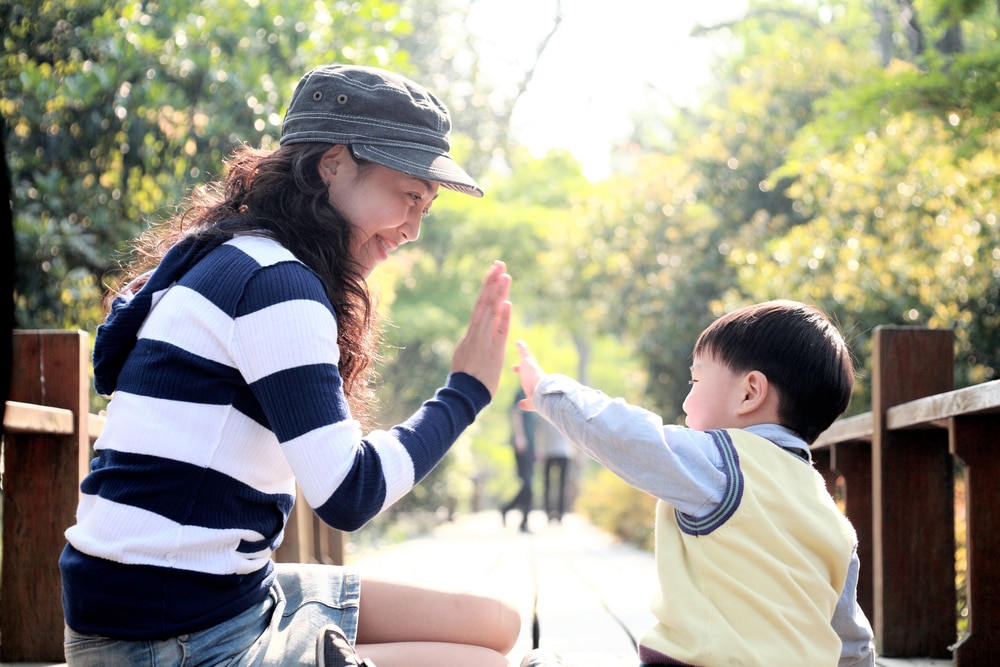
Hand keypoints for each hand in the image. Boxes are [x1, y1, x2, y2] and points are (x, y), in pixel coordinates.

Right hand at [450, 261, 511, 396]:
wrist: (464, 394)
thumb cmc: (466, 379)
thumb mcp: (465, 355)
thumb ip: (472, 341)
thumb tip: (474, 333)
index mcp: (471, 333)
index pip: (481, 305)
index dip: (487, 288)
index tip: (493, 272)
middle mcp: (477, 333)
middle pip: (486, 303)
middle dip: (493, 283)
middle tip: (499, 264)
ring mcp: (484, 341)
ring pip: (492, 313)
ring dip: (499, 294)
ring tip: (505, 276)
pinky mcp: (493, 352)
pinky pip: (499, 332)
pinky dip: (503, 317)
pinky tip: (507, 303)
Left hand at [513, 339, 546, 410]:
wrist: (542, 393)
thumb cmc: (538, 400)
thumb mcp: (530, 402)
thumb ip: (525, 404)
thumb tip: (520, 405)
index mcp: (532, 381)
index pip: (525, 374)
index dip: (520, 371)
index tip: (514, 368)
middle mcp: (532, 372)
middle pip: (526, 364)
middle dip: (521, 361)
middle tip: (515, 354)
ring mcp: (531, 366)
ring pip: (526, 355)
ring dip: (523, 350)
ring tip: (518, 343)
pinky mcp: (528, 361)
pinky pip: (524, 351)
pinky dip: (521, 346)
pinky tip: (517, 342)